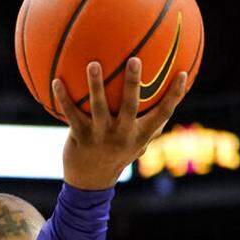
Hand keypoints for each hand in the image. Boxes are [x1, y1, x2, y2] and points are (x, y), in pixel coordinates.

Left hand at [54, 58, 187, 189]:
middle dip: (133, 83)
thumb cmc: (116, 154)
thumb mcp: (137, 143)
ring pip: (98, 106)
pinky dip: (63, 97)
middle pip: (130, 105)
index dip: (175, 96)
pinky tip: (56, 81)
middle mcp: (122, 134)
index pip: (163, 114)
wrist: (90, 181)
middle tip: (134, 59)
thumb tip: (168, 101)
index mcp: (140, 134)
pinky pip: (71, 113)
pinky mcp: (80, 136)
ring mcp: (100, 135)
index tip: (183, 74)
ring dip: (95, 84)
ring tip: (93, 63)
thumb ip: (151, 125)